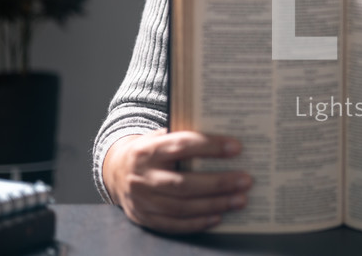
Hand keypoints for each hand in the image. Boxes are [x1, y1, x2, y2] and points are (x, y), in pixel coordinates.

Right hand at [103, 128, 251, 233]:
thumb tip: (225, 141)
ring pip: (181, 207)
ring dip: (214, 205)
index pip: (182, 145)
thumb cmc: (151, 151)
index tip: (236, 147)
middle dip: (218, 183)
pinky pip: (174, 224)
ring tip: (240, 200)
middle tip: (245, 180)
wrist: (116, 171)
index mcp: (148, 150)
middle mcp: (142, 177)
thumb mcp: (161, 137)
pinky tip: (218, 216)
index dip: (210, 146)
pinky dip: (198, 222)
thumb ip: (185, 138)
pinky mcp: (144, 218)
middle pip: (183, 183)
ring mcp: (142, 200)